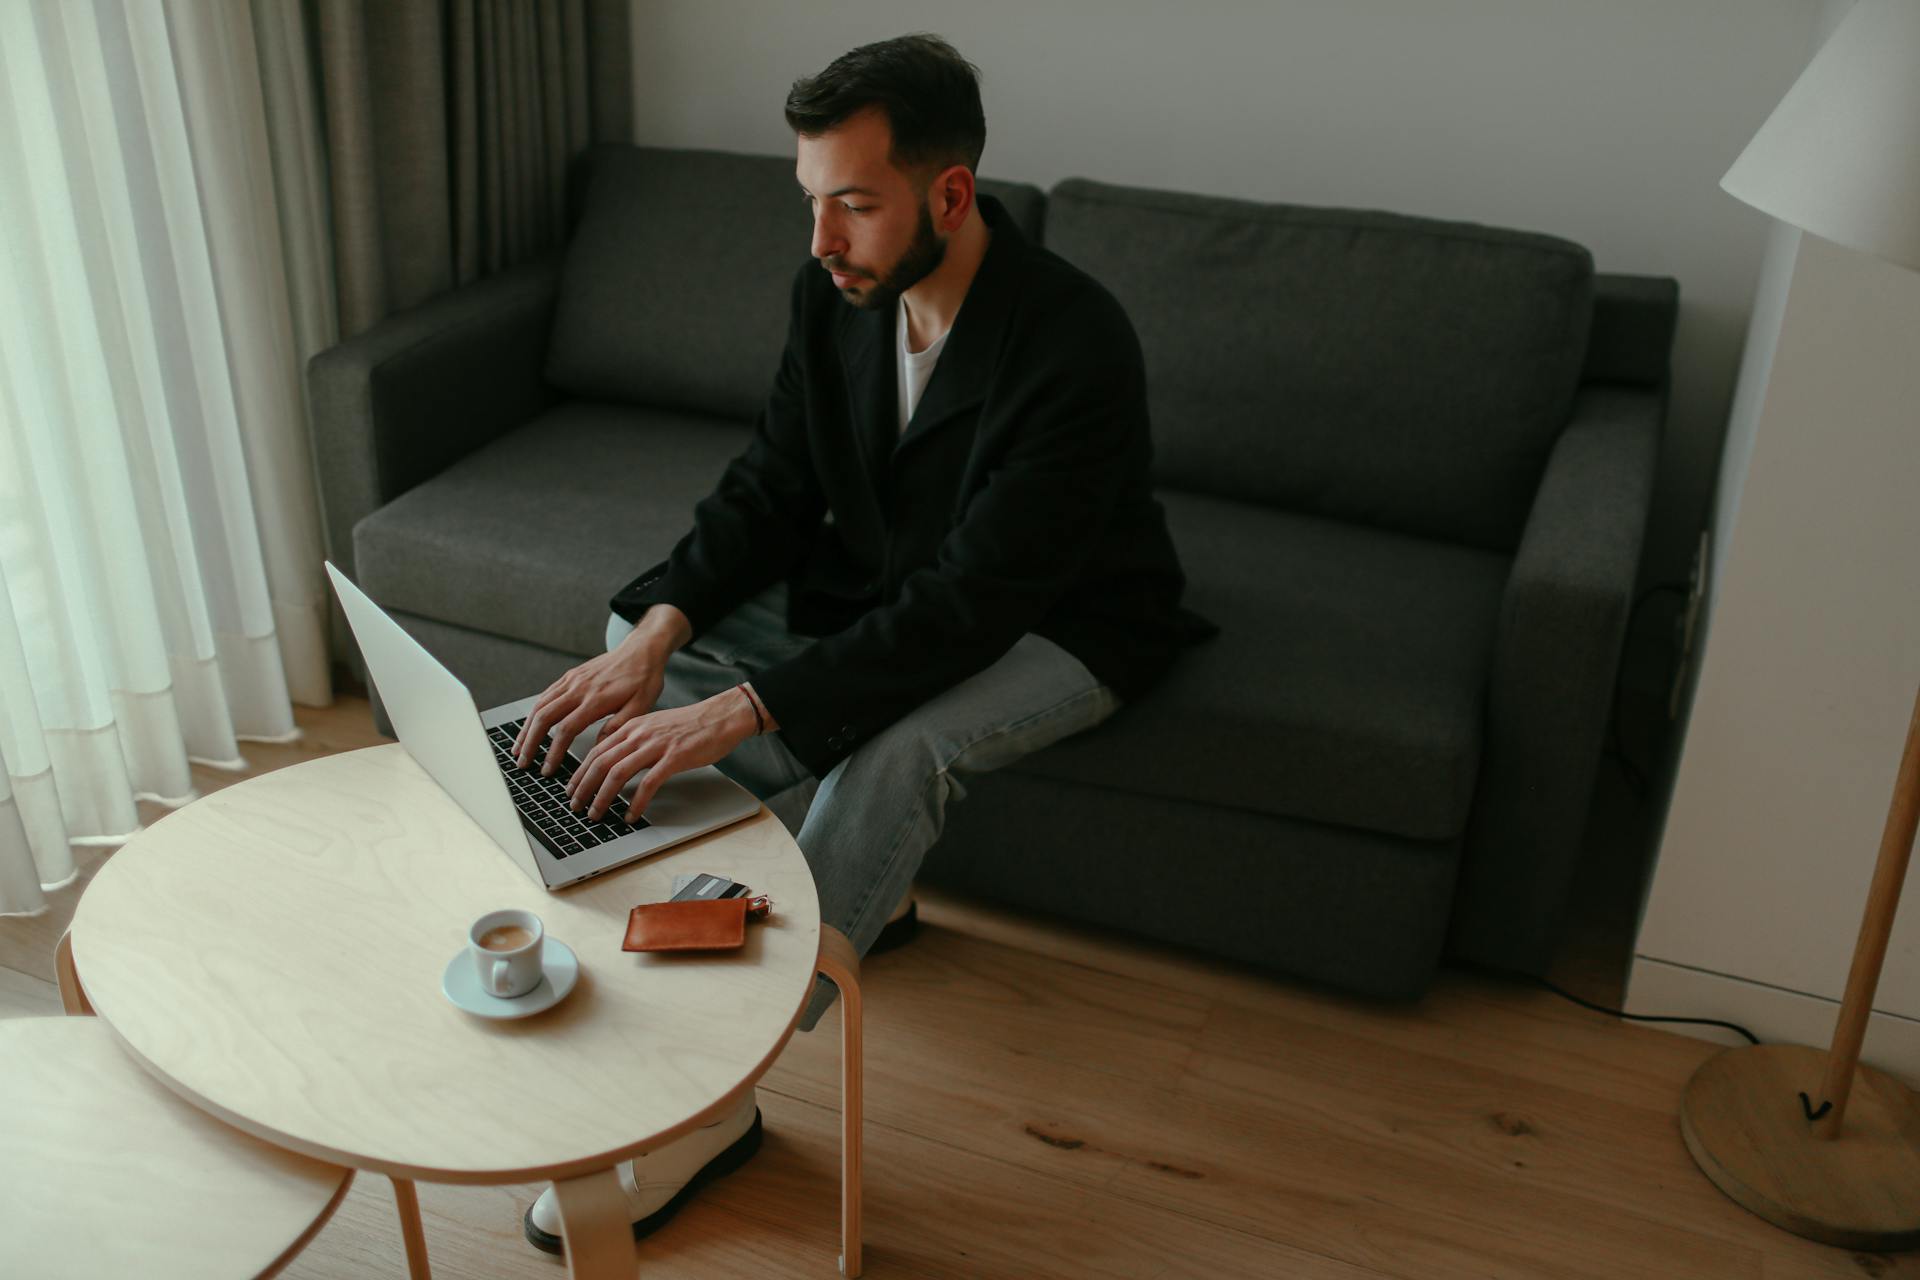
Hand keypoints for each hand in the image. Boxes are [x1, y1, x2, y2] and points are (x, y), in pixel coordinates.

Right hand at [512, 630, 669, 774]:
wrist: (641, 650)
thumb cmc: (643, 679)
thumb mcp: (640, 707)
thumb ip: (618, 727)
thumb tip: (598, 748)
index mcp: (596, 699)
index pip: (566, 729)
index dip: (553, 752)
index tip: (548, 769)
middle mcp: (578, 688)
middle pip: (544, 717)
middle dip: (530, 742)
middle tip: (524, 763)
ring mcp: (571, 680)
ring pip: (540, 705)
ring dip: (526, 728)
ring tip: (519, 748)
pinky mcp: (570, 676)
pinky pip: (546, 695)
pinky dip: (534, 712)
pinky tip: (530, 725)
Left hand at [565, 689, 759, 820]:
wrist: (721, 716)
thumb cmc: (691, 724)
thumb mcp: (654, 727)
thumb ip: (634, 741)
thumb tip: (616, 761)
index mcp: (632, 726)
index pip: (596, 751)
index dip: (580, 772)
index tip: (572, 789)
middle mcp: (639, 734)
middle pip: (600, 762)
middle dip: (583, 787)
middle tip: (576, 806)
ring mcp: (655, 745)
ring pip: (617, 773)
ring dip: (602, 797)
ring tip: (597, 813)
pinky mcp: (673, 758)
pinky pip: (648, 783)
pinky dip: (636, 802)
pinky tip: (631, 814)